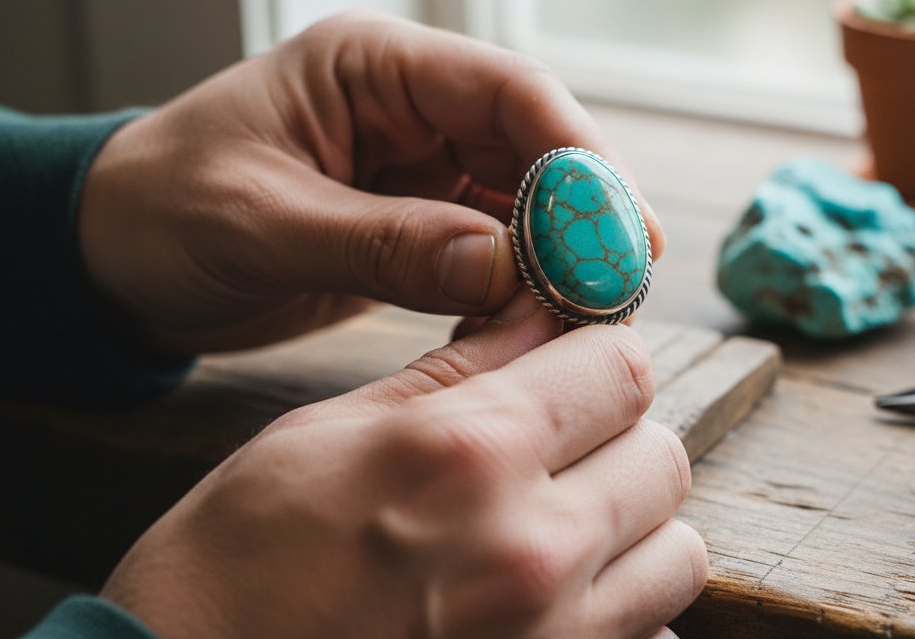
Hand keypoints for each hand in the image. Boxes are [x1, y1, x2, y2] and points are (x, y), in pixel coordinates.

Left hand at [78, 12, 663, 353]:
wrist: (109, 260)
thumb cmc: (159, 212)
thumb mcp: (260, 223)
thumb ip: (381, 243)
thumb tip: (501, 267)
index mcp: (371, 66)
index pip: (505, 89)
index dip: (575, 153)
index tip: (621, 224)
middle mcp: (408, 105)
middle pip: (532, 143)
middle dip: (583, 211)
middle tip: (624, 282)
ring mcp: (417, 164)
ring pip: (523, 198)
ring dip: (560, 252)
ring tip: (594, 310)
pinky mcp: (415, 221)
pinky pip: (490, 245)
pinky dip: (520, 283)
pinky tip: (540, 321)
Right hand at [100, 292, 707, 638]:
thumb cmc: (237, 558)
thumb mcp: (333, 431)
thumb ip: (460, 371)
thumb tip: (540, 309)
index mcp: (471, 452)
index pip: (623, 369)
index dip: (600, 355)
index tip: (575, 363)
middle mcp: (532, 547)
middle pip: (663, 456)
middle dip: (618, 438)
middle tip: (558, 447)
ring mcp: (552, 635)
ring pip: (677, 551)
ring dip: (632, 526)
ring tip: (560, 525)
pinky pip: (651, 635)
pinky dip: (623, 608)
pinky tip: (554, 599)